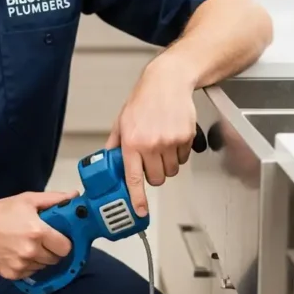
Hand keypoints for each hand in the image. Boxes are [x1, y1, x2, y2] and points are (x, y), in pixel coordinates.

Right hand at [0, 190, 78, 279]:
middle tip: (42, 240)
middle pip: (55, 259)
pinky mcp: (11, 274)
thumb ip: (54, 199)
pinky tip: (18, 254)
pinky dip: (28, 266)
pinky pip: (29, 273)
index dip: (64, 242)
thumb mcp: (27, 200)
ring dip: (40, 259)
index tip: (58, 237)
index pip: (66, 248)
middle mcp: (31, 251)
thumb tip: (75, 196)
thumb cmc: (0, 211)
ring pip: (43, 267)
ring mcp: (20, 265)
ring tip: (28, 246)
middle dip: (52, 250)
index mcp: (38, 232)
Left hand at [106, 56, 196, 215]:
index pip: (133, 178)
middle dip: (154, 174)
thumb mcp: (122, 121)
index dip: (137, 198)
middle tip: (151, 160)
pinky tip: (172, 137)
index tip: (139, 211)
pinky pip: (184, 158)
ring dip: (167, 164)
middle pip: (156, 179)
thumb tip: (108, 161)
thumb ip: (115, 144)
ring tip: (162, 145)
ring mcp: (170, 142)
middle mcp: (151, 144)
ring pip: (172, 171)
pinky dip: (179, 153)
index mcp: (132, 142)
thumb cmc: (145, 99)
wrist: (168, 82)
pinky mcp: (186, 138)